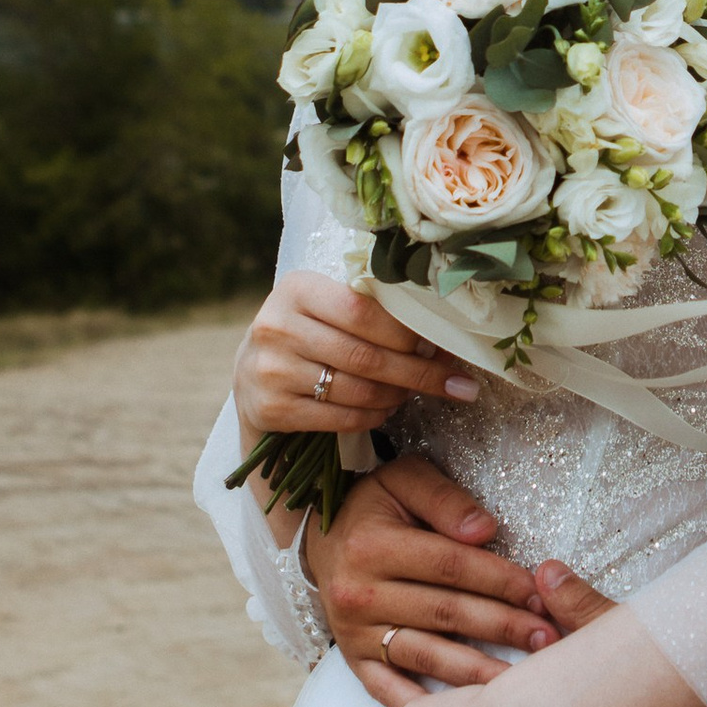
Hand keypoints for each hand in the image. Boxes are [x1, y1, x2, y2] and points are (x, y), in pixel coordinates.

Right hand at [233, 271, 478, 457]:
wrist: (251, 374)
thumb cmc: (306, 334)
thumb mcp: (325, 307)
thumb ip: (370, 311)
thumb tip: (440, 334)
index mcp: (297, 289)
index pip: (363, 311)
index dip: (408, 333)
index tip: (443, 346)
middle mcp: (276, 327)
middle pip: (366, 356)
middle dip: (419, 372)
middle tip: (455, 383)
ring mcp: (270, 370)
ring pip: (357, 390)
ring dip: (398, 396)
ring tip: (413, 393)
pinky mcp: (270, 409)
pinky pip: (341, 418)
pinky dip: (373, 417)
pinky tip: (385, 410)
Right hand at [309, 459, 568, 706]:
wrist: (320, 538)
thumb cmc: (375, 506)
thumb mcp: (403, 480)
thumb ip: (444, 500)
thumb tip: (485, 530)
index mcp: (373, 545)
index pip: (451, 566)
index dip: (500, 581)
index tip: (541, 594)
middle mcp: (360, 593)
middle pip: (445, 613)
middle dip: (503, 627)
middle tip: (549, 640)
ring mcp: (355, 632)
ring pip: (426, 655)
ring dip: (478, 671)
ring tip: (522, 681)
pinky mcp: (353, 659)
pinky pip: (390, 690)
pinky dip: (425, 706)